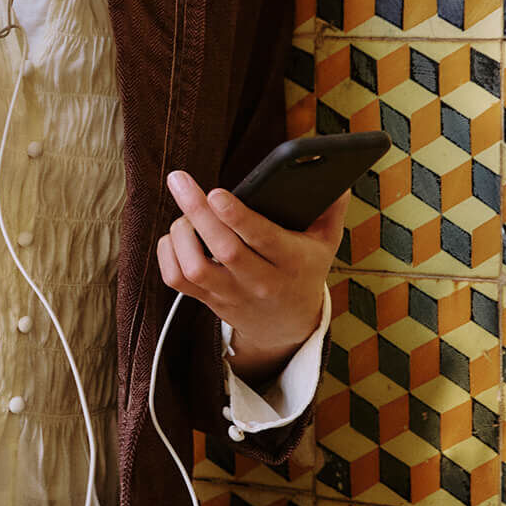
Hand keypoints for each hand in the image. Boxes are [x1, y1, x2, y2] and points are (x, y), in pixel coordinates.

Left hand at [157, 171, 345, 386]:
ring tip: (184, 211)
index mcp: (291, 261)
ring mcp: (231, 293)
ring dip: (181, 234)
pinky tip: (175, 235)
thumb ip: (331, 210)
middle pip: (223, 248)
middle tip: (179, 180)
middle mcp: (260, 280)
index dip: (237, 216)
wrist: (287, 325)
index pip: (262, 238)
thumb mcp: (325, 243)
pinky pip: (176, 280)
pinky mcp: (208, 300)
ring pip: (195, 266)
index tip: (216, 192)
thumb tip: (338, 180)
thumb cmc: (302, 270)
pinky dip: (167, 253)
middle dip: (197, 211)